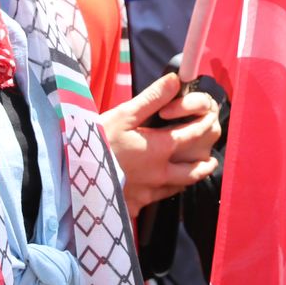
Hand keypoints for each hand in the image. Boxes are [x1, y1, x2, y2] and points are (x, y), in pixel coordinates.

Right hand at [99, 73, 221, 218]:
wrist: (73, 175)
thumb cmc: (97, 141)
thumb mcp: (124, 114)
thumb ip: (152, 98)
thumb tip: (176, 80)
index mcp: (160, 148)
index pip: (192, 135)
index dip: (203, 126)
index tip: (208, 121)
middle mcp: (160, 173)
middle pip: (193, 170)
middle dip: (205, 164)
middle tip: (212, 160)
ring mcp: (148, 192)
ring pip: (178, 188)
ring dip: (189, 180)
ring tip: (194, 174)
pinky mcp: (135, 204)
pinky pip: (158, 200)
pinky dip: (166, 193)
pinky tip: (163, 190)